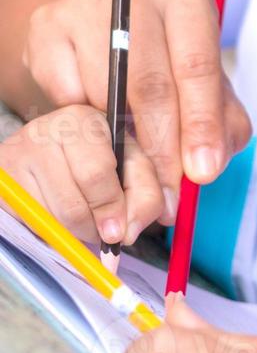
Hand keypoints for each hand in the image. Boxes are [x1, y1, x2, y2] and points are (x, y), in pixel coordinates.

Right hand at [0, 104, 166, 246]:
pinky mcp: (1, 179)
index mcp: (83, 119)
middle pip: (73, 206)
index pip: (96, 173)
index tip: (121, 231)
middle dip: (95, 228)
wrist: (54, 150)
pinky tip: (60, 216)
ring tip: (85, 220)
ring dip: (75, 233)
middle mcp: (43, 130)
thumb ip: (147, 195)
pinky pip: (30, 224)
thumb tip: (131, 230)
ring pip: (51, 221)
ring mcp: (14, 154)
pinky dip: (51, 231)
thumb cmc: (104, 157)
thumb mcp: (135, 167)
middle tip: (105, 232)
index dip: (112, 208)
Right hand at [24, 0, 251, 194]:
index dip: (201, 126)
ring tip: (141, 170)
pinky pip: (66, 95)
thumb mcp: (210, 85)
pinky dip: (87, 124)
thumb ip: (223, 124)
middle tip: (169, 193)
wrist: (107, 30)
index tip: (203, 172)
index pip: (197, 67)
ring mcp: (82, 5)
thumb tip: (206, 166)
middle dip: (163, 148)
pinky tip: (105, 128)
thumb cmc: (171, 62)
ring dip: (124, 144)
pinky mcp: (46, 27)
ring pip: (105, 93)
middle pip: (150, 84)